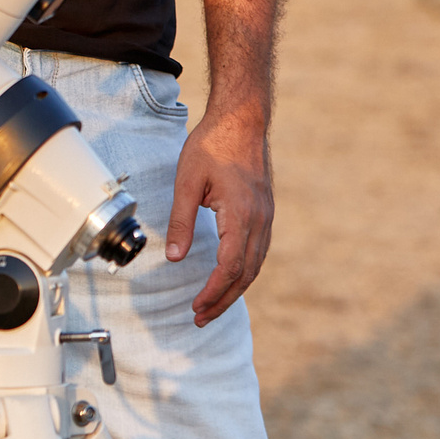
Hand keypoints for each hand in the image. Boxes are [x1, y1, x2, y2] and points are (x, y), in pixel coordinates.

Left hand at [165, 107, 273, 324]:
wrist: (242, 120)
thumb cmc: (212, 146)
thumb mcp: (187, 182)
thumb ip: (180, 222)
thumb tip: (173, 258)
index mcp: (241, 215)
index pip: (229, 268)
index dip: (213, 292)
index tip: (195, 307)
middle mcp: (259, 221)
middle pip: (245, 274)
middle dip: (223, 299)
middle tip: (200, 317)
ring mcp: (266, 217)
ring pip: (254, 265)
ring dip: (234, 289)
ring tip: (212, 305)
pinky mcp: (265, 212)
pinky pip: (257, 251)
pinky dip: (244, 271)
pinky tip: (229, 278)